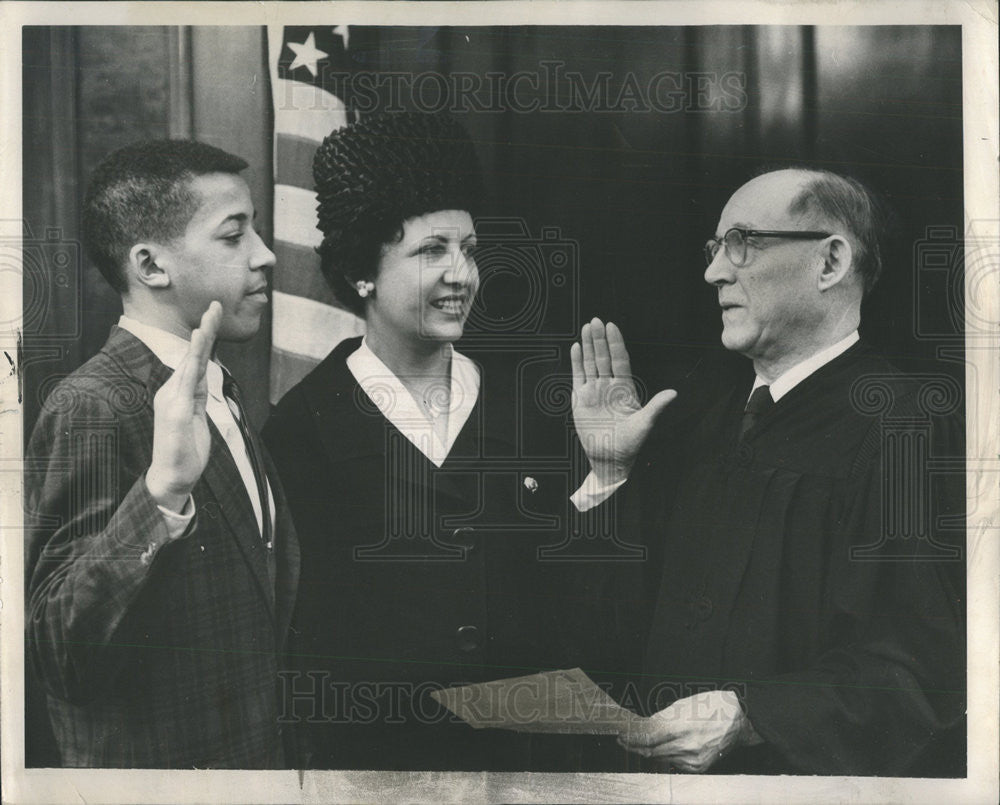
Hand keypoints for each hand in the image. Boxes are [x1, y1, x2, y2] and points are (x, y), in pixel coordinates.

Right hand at [145, 302, 222, 510]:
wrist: (172, 478)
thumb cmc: (184, 450)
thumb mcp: (196, 416)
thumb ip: (196, 394)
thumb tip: (201, 374)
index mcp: (178, 393)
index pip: (195, 360)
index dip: (204, 338)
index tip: (213, 316)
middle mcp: (171, 391)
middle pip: (192, 355)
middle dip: (205, 329)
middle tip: (215, 304)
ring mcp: (171, 400)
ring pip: (189, 362)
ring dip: (201, 339)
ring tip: (209, 317)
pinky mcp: (176, 411)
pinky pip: (187, 380)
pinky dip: (193, 360)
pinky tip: (198, 345)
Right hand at [570, 318, 675, 484]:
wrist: (609, 459)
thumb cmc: (629, 444)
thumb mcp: (644, 424)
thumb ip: (656, 407)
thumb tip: (674, 394)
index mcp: (625, 388)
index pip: (619, 360)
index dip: (616, 343)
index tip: (612, 326)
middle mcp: (609, 386)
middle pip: (603, 357)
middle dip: (600, 339)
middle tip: (596, 321)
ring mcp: (594, 391)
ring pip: (590, 362)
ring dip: (588, 345)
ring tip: (586, 327)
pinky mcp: (581, 399)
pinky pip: (578, 376)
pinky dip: (576, 361)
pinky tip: (576, 347)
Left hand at [617, 690, 759, 772]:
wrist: (739, 721)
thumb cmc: (712, 706)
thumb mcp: (683, 705)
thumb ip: (661, 718)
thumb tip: (642, 727)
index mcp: (683, 726)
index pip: (648, 736)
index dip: (631, 737)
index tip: (620, 734)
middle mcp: (688, 746)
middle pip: (651, 750)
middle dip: (634, 746)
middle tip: (621, 740)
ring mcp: (694, 759)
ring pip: (660, 758)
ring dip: (645, 752)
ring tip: (634, 744)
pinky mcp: (698, 768)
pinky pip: (673, 764)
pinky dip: (662, 757)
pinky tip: (655, 750)